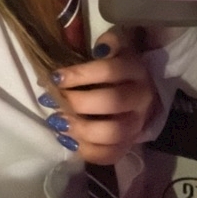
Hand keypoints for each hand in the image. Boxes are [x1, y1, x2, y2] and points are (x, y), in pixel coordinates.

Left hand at [47, 28, 159, 164]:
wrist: (141, 94)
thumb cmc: (120, 67)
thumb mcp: (118, 48)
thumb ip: (109, 42)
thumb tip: (100, 49)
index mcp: (136, 70)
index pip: (110, 71)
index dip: (80, 74)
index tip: (55, 77)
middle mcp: (142, 98)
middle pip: (112, 102)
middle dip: (77, 102)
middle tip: (54, 101)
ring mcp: (137, 124)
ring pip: (113, 133)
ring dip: (81, 129)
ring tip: (58, 122)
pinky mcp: (129, 145)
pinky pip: (110, 155)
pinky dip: (86, 151)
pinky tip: (68, 139)